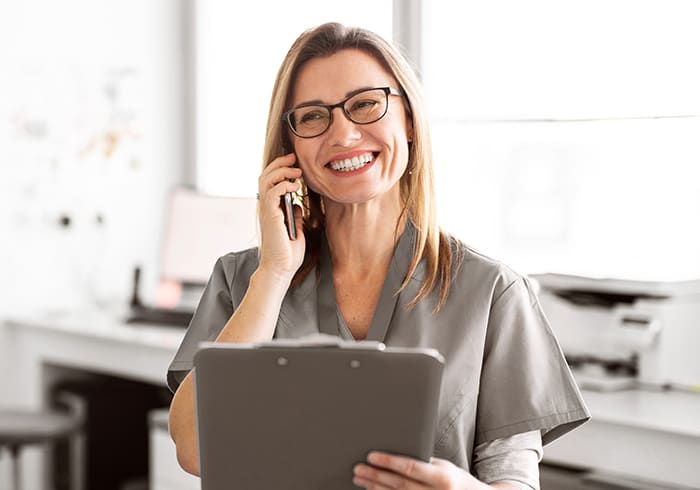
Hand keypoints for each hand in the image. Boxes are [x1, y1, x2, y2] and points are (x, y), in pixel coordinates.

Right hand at [256, 153, 304, 279]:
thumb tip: (296, 204)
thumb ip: (294, 215)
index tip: (295, 164)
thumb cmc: (288, 253)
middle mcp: (266, 208)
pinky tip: (295, 187)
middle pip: (265, 176)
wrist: (282, 268)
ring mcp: (267, 211)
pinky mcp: (270, 215)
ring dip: (282, 171)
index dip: (280, 169)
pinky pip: (273, 192)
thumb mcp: (295, 229)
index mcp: (271, 209)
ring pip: (266, 180)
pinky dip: (284, 185)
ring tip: (297, 171)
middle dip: (279, 163)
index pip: (270, 182)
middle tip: (294, 158)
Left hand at [353, 452, 483, 488]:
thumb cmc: (457, 481)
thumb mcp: (444, 466)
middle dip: (376, 476)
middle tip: (358, 469)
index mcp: (441, 477)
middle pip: (399, 484)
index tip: (371, 456)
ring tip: (360, 479)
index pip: (410, 467)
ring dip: (375, 488)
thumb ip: (424, 462)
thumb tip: (397, 455)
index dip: (388, 462)